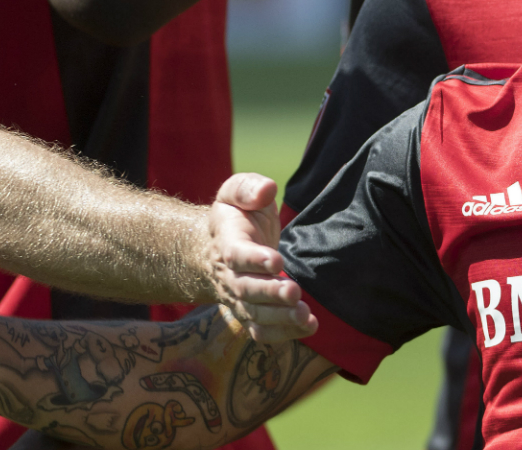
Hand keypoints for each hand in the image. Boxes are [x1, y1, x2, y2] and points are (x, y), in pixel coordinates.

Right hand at [207, 173, 317, 342]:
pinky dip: (283, 334)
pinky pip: (261, 330)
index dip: (255, 259)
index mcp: (227, 243)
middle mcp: (229, 276)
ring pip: (255, 314)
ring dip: (280, 318)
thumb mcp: (236, 192)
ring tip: (306, 316)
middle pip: (247, 290)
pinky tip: (308, 327)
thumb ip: (248, 188)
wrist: (213, 248)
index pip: (237, 255)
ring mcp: (238, 298)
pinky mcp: (250, 312)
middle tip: (294, 293)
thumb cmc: (234, 216)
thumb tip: (267, 190)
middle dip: (271, 294)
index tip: (277, 261)